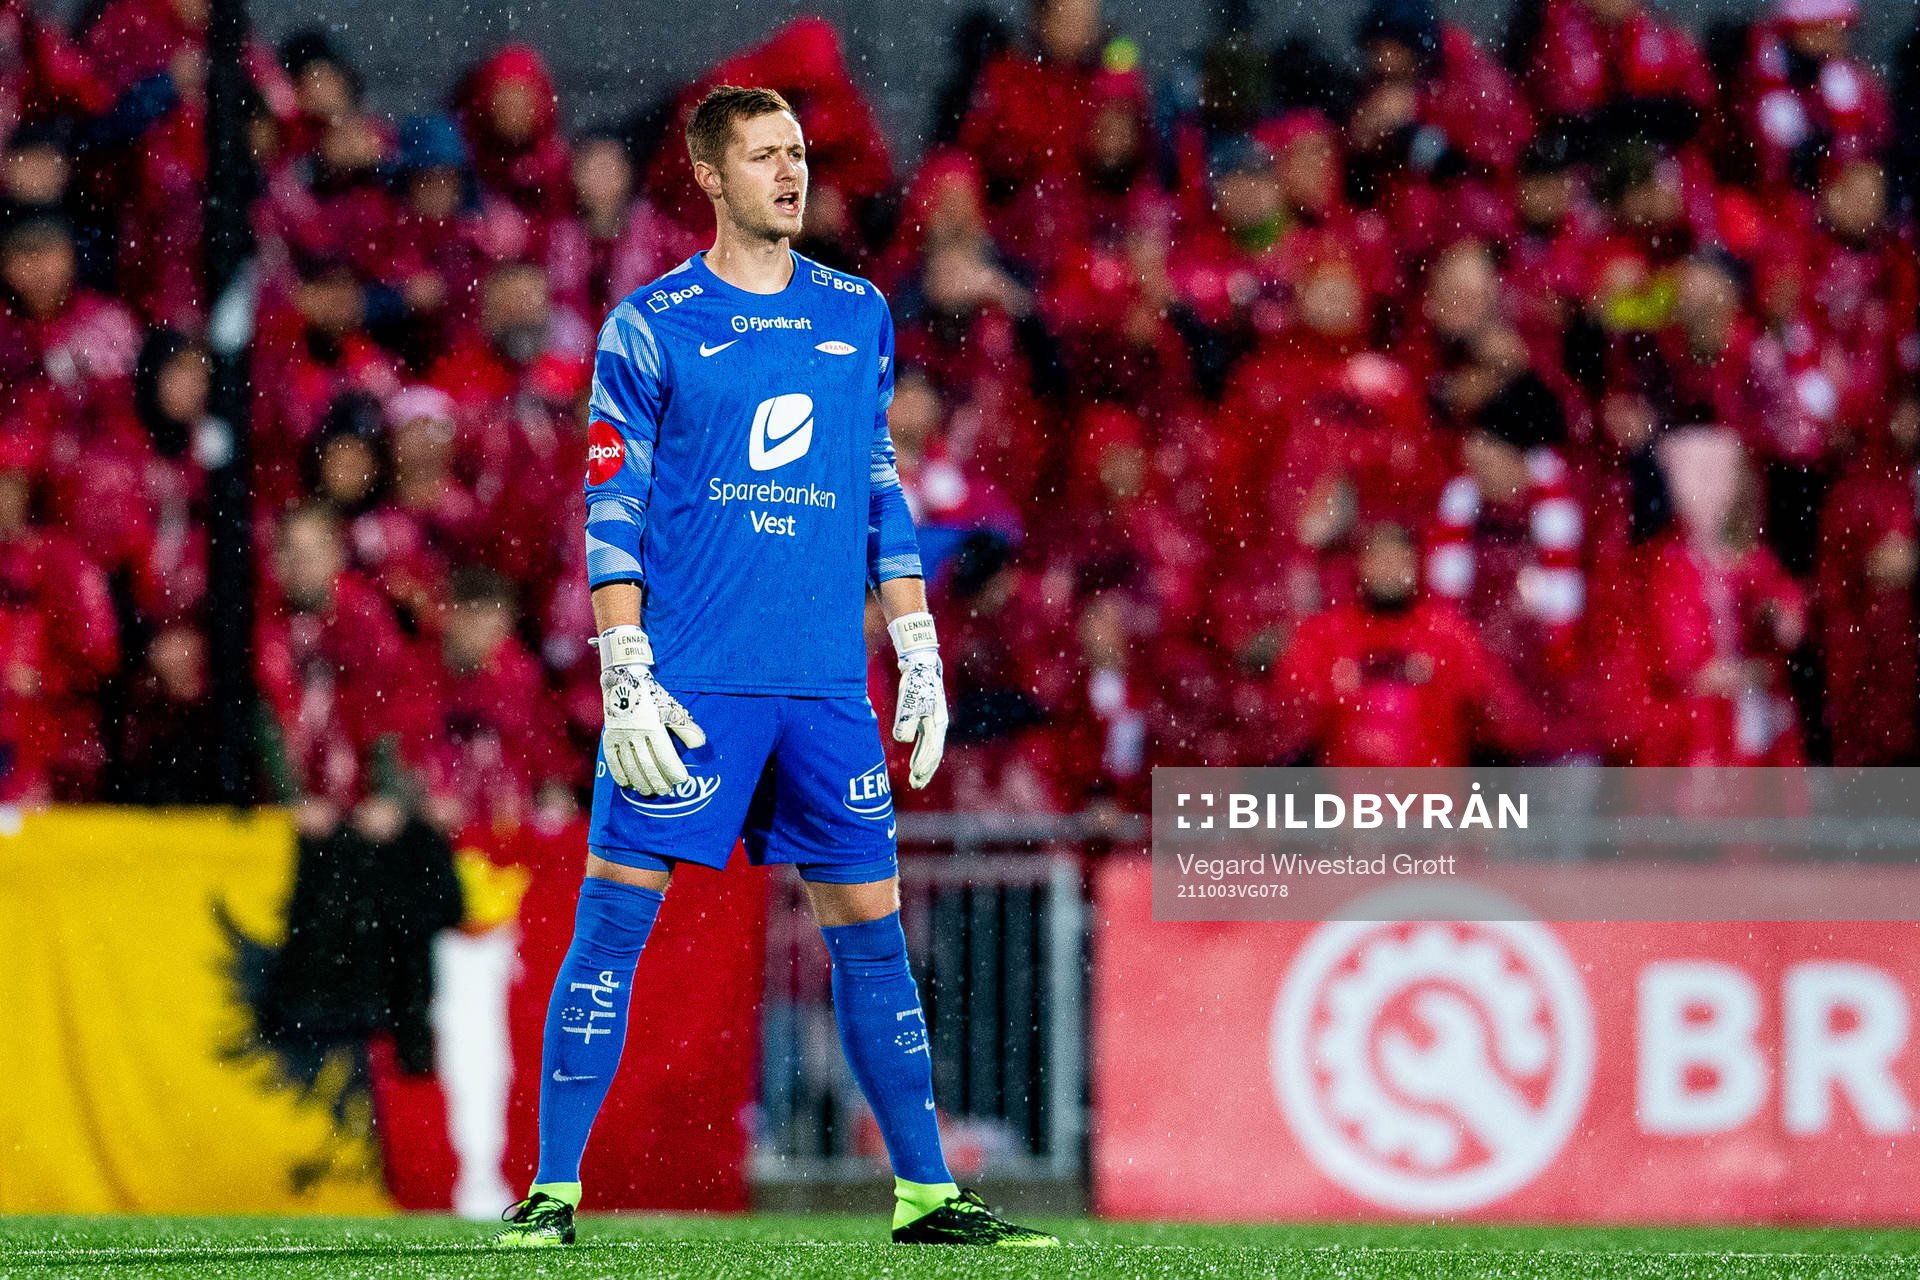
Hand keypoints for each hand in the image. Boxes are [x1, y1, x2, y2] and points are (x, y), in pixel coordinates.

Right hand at [597, 626, 705, 794]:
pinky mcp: (609, 736)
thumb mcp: (673, 708)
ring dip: (640, 781)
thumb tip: (700, 746)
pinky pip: (612, 759)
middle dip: (657, 781)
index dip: (673, 771)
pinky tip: (627, 784)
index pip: (665, 755)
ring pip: (630, 765)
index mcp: (654, 726)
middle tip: (666, 792)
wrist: (624, 679)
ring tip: (649, 792)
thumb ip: (687, 728)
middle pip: (647, 764)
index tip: (681, 780)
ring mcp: (620, 735)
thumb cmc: (653, 696)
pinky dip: (619, 774)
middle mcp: (636, 733)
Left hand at [888, 612, 947, 789]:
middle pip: (933, 753)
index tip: (916, 776)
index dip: (925, 764)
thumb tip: (902, 740)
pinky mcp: (926, 719)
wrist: (921, 664)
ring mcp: (933, 723)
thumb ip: (906, 719)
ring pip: (930, 750)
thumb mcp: (910, 700)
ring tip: (916, 781)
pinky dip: (920, 755)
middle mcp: (937, 725)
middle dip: (925, 771)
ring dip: (923, 766)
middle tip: (916, 785)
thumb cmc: (916, 682)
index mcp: (937, 722)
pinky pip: (925, 743)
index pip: (932, 749)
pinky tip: (914, 764)